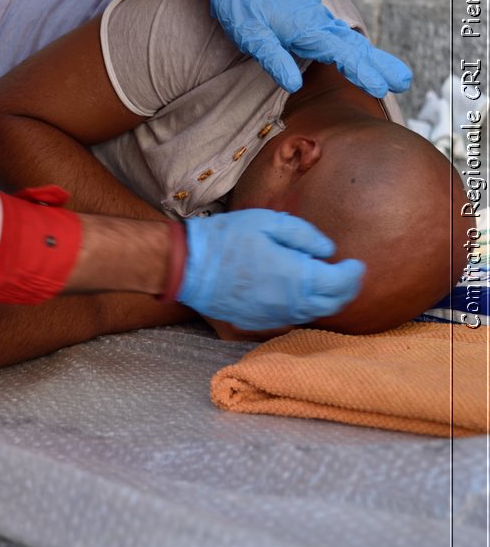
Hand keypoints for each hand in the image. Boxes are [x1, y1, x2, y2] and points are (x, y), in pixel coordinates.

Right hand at [177, 210, 364, 329]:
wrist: (190, 267)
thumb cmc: (228, 239)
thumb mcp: (268, 222)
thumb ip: (305, 235)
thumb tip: (328, 251)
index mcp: (295, 277)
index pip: (340, 285)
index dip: (353, 274)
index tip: (356, 264)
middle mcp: (289, 304)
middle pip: (332, 305)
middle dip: (346, 290)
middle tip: (348, 275)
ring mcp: (274, 318)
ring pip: (313, 315)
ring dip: (325, 301)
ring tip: (326, 283)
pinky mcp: (259, 324)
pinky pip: (292, 320)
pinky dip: (304, 309)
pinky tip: (299, 294)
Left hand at [210, 0, 411, 95]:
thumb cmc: (243, 9)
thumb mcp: (252, 37)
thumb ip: (273, 59)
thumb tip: (293, 84)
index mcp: (307, 28)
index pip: (341, 54)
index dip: (362, 72)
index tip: (381, 88)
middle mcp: (318, 22)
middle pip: (355, 47)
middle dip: (380, 65)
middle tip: (405, 82)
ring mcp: (318, 20)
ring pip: (351, 42)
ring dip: (373, 59)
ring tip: (396, 75)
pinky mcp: (313, 21)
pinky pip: (341, 37)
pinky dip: (358, 50)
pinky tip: (365, 59)